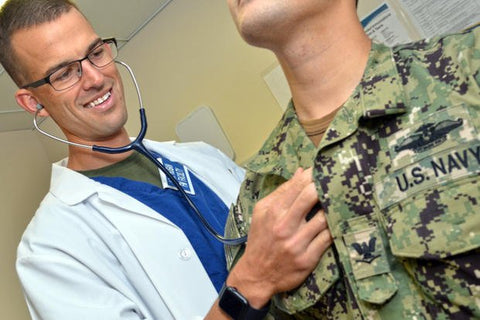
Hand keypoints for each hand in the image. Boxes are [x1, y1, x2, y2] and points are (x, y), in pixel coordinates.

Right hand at [227, 168, 331, 307]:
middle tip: (335, 182)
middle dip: (324, 186)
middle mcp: (284, 226)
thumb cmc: (261, 239)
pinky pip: (328, 238)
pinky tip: (338, 222)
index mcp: (273, 212)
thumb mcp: (262, 212)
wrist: (256, 275)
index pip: (297, 185)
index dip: (313, 174)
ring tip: (340, 201)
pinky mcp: (307, 259)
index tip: (322, 170)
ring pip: (323, 218)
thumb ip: (282, 192)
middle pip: (311, 197)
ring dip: (333, 208)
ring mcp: (296, 243)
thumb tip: (300, 171)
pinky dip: (335, 228)